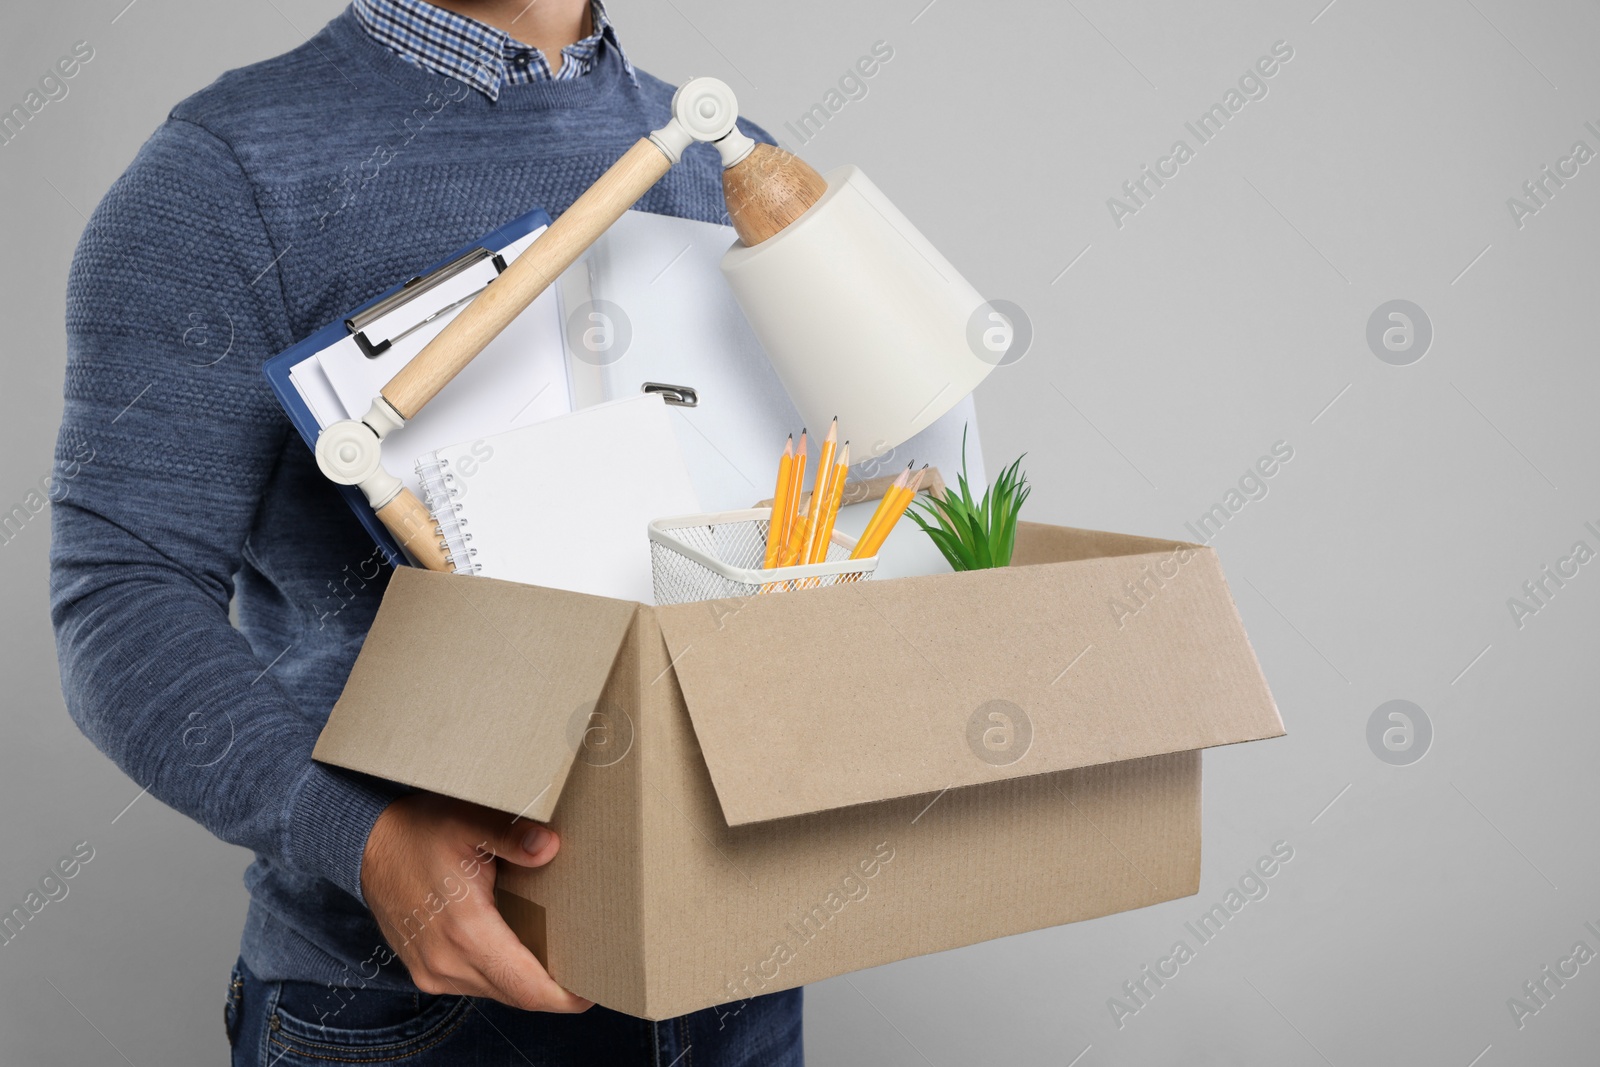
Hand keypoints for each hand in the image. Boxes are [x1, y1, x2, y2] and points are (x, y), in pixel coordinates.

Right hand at [360, 792, 591, 1012]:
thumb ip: (512, 836)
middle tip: (589, 969)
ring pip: (496, 991)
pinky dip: (502, 974)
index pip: (526, 987)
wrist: (366, 844)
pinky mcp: (426, 969)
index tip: (594, 991)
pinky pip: (476, 983)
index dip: (564, 997)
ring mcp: (433, 971)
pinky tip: (519, 950)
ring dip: (527, 981)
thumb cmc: (418, 831)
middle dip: (554, 989)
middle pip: (517, 994)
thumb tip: (549, 846)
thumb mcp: (468, 821)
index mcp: (465, 932)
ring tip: (561, 958)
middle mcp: (447, 962)